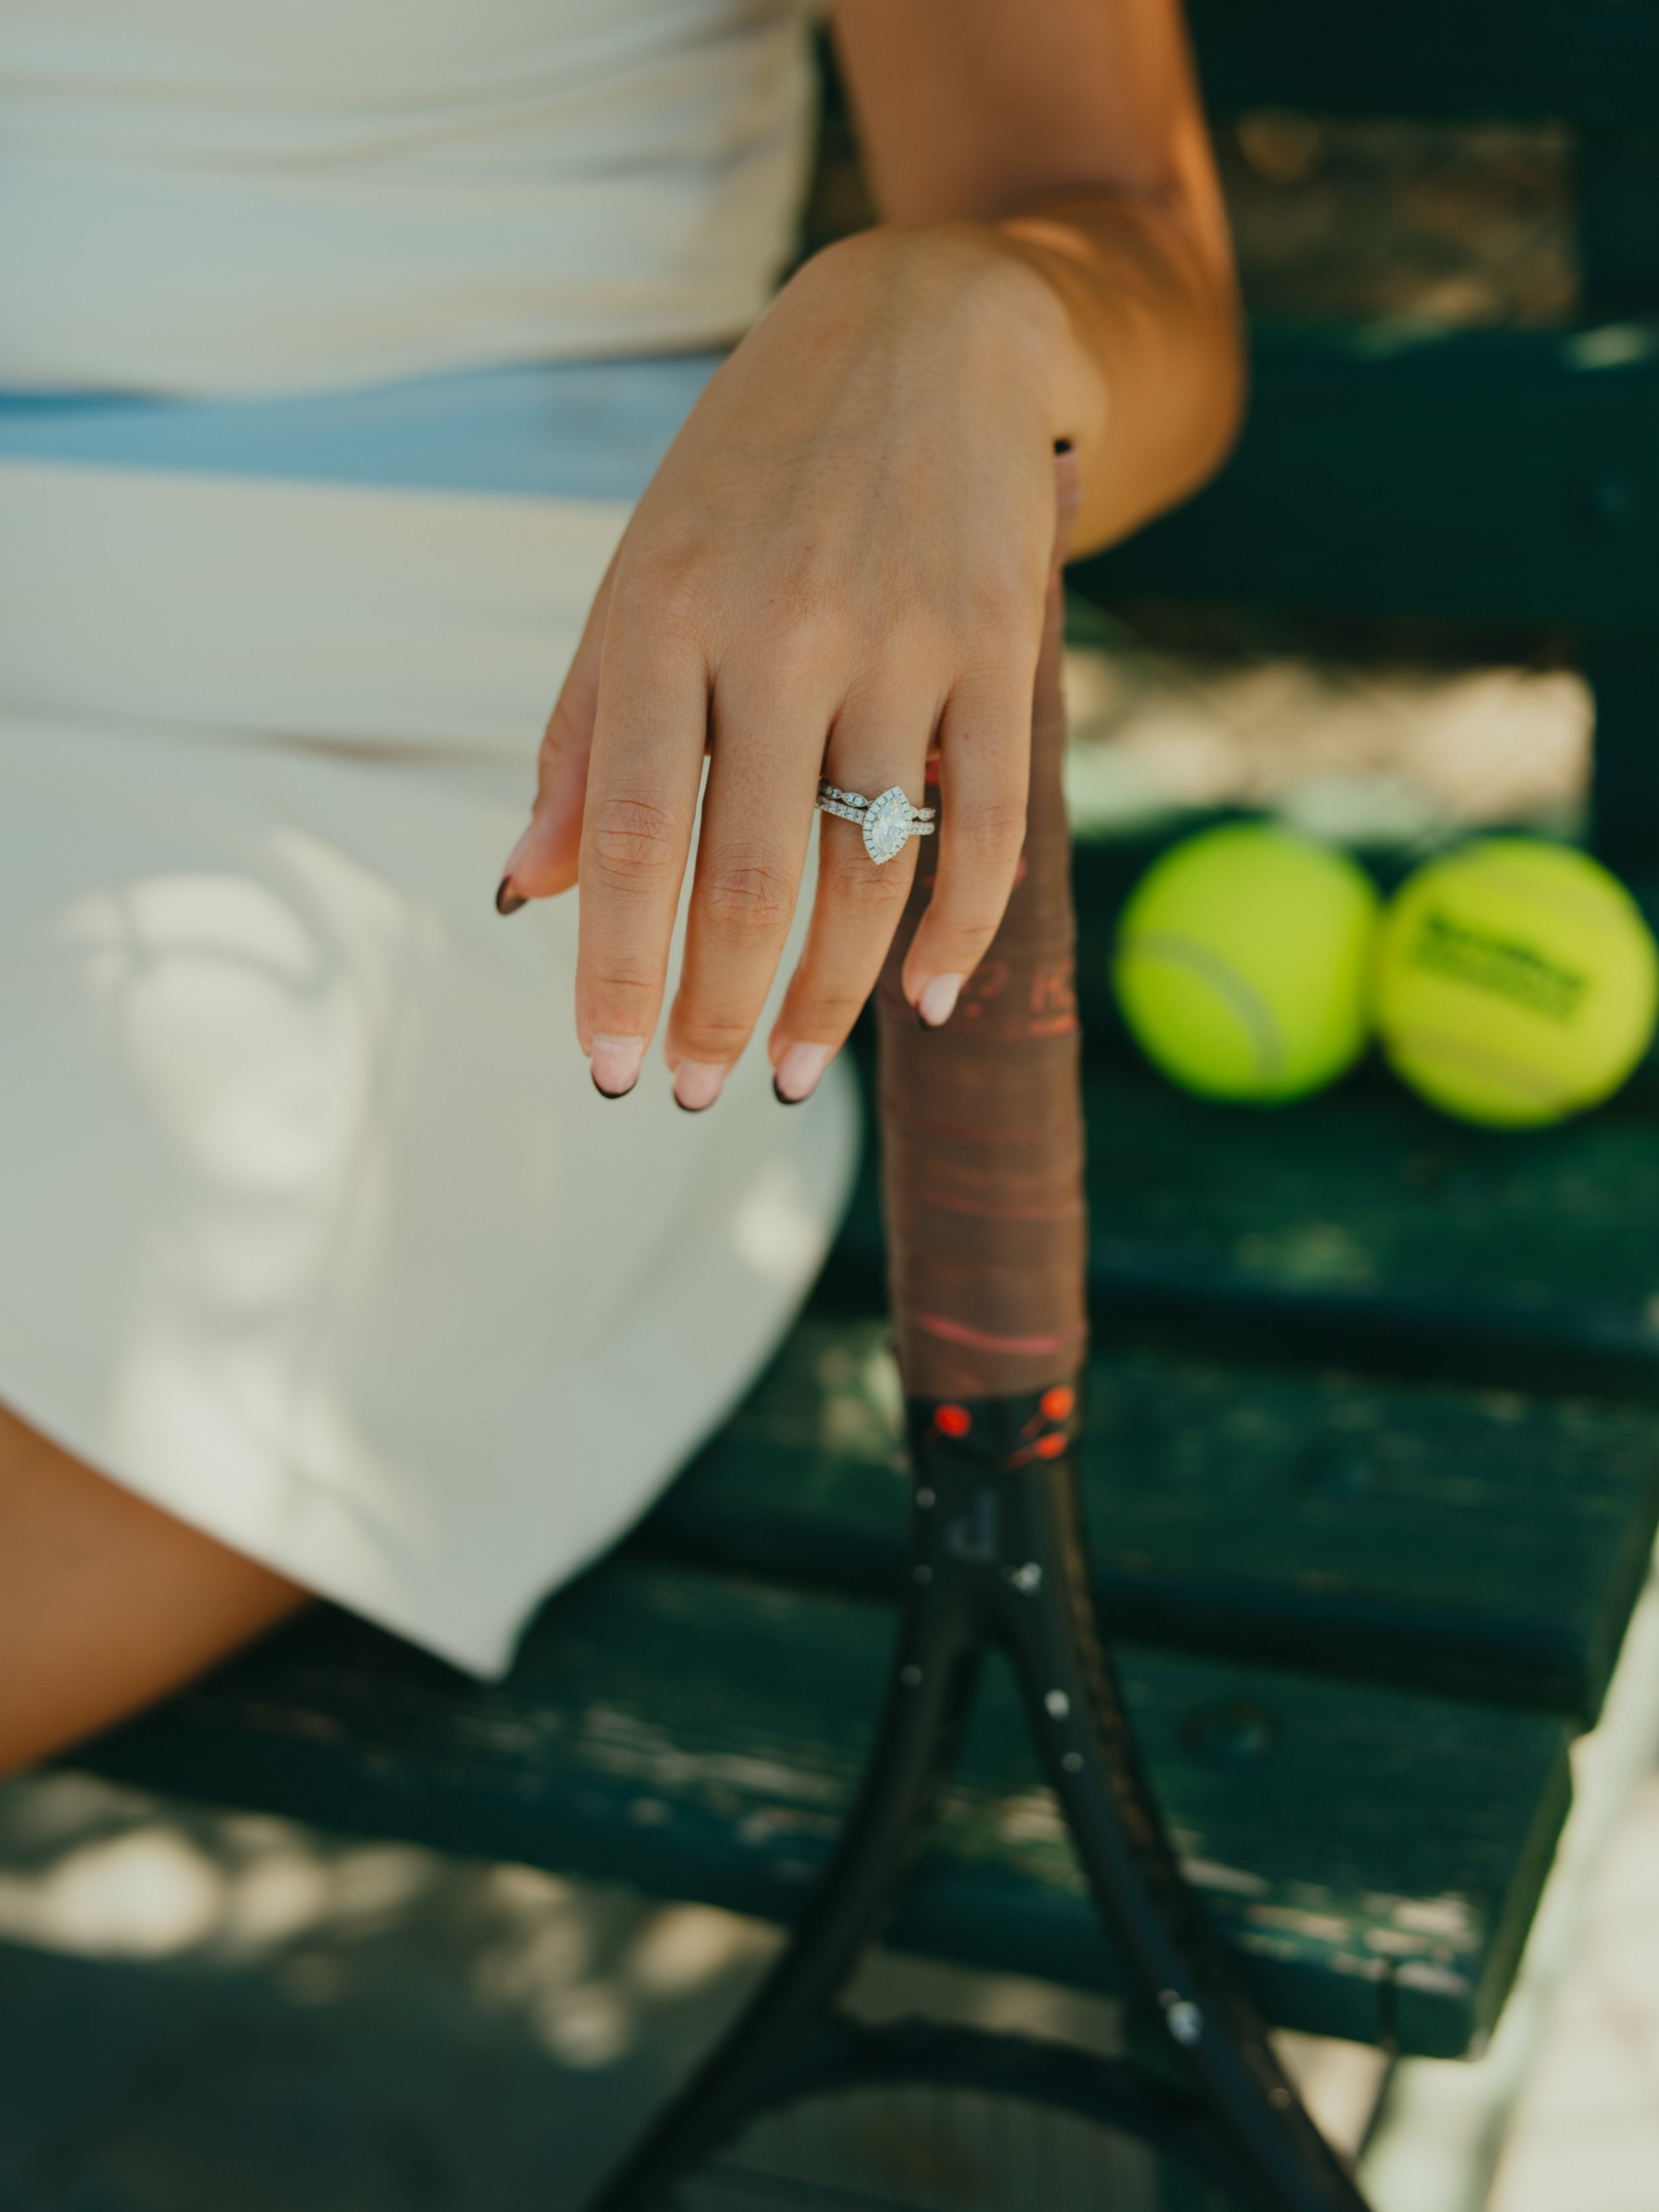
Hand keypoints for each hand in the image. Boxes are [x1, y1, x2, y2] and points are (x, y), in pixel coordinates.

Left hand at [496, 225, 1076, 1108]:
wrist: (929, 327)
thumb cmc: (754, 474)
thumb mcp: (642, 579)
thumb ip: (586, 742)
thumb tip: (530, 897)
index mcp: (662, 613)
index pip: (633, 836)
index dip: (618, 972)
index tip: (609, 1072)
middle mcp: (778, 630)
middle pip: (746, 878)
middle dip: (715, 1011)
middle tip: (700, 1094)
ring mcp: (902, 639)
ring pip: (866, 873)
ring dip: (826, 999)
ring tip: (787, 1074)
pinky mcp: (1002, 645)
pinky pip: (988, 824)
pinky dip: (961, 932)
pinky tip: (927, 1003)